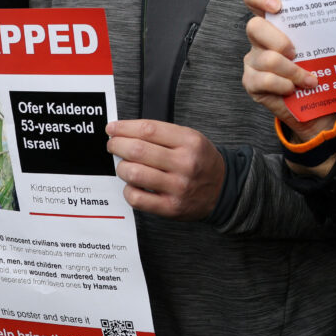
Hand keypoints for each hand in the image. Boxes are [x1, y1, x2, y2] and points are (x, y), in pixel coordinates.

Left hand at [106, 120, 225, 219]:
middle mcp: (185, 163)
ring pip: (133, 173)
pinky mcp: (170, 207)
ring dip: (121, 167)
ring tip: (124, 165)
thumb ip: (161, 134)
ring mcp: (178, 187)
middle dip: (117, 145)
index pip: (148, 130)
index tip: (113, 128)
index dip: (124, 128)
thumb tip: (124, 131)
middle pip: (137, 150)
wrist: (222, 189)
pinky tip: (133, 185)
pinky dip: (128, 189)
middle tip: (113, 145)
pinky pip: (136, 198)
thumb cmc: (201, 162)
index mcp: (190, 142)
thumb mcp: (191, 139)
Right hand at [242, 0, 335, 143]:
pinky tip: (294, 89)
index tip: (278, 5)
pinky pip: (267, 80)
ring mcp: (253, 61)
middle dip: (279, 40)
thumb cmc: (318, 68)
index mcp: (274, 23)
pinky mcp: (252, 82)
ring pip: (268, 59)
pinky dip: (285, 85)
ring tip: (310, 80)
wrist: (315, 104)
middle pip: (254, 27)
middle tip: (296, 52)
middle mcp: (259, 39)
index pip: (254, 0)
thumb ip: (319, 31)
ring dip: (294, 71)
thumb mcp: (319, 46)